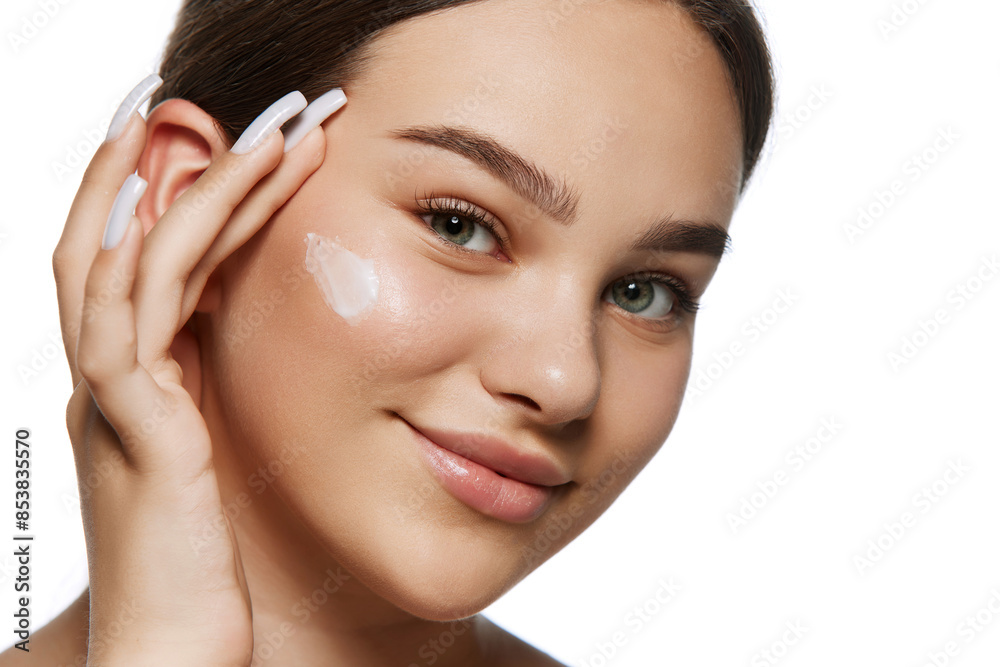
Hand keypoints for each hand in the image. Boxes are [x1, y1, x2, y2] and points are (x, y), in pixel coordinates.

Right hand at [51, 76, 341, 664]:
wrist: (172, 655)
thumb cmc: (202, 572)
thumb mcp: (215, 469)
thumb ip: (215, 409)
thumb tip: (242, 361)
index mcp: (132, 386)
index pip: (148, 267)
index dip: (184, 200)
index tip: (240, 147)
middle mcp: (106, 377)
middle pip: (127, 241)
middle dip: (187, 167)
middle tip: (254, 108)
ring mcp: (108, 394)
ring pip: (132, 255)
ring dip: (198, 184)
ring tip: (267, 129)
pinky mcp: (130, 419)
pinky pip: (139, 306)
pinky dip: (167, 238)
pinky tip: (216, 184)